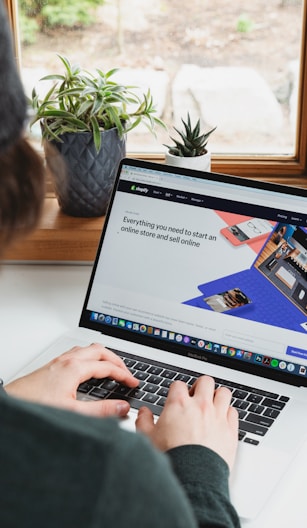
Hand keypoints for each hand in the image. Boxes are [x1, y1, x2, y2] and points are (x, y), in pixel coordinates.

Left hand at [5, 343, 138, 417]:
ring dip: (103, 356)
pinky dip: (90, 357)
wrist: (12, 404)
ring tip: (111, 367)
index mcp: (75, 368)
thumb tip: (122, 407)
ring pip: (88, 349)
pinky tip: (88, 368)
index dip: (124, 374)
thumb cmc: (35, 406)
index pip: (107, 367)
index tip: (133, 383)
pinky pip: (77, 353)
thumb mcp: (73, 412)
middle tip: (126, 373)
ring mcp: (59, 360)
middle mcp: (67, 360)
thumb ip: (101, 411)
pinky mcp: (53, 365)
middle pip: (100, 350)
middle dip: (117, 361)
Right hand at [136, 375, 237, 469]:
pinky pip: (234, 412)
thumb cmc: (172, 458)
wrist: (192, 478)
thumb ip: (144, 421)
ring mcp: (218, 416)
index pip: (179, 384)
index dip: (177, 390)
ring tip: (212, 405)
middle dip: (200, 387)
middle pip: (205, 381)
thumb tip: (143, 413)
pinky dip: (228, 414)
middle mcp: (200, 406)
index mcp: (179, 404)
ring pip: (224, 393)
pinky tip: (222, 420)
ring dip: (218, 397)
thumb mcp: (148, 438)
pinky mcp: (231, 430)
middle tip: (197, 397)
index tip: (176, 398)